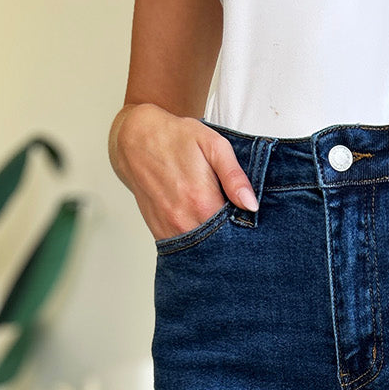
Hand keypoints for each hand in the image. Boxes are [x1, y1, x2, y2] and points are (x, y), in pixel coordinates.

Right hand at [109, 102, 258, 241]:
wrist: (136, 139)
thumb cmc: (176, 138)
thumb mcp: (213, 145)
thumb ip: (234, 176)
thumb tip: (251, 205)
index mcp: (202, 202)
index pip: (237, 232)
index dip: (247, 227)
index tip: (248, 216)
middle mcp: (185, 222)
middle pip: (221, 245)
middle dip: (233, 238)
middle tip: (234, 219)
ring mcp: (171, 231)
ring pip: (204, 251)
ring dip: (215, 243)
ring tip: (217, 221)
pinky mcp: (161, 234)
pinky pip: (186, 250)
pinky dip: (198, 244)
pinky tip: (202, 227)